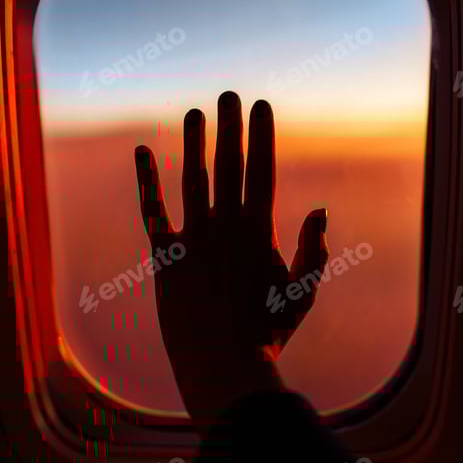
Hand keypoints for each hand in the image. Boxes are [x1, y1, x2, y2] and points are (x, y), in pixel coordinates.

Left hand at [134, 91, 328, 430]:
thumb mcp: (303, 293)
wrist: (222, 368)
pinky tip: (142, 152)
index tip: (262, 105)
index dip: (262, 134)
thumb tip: (321, 210)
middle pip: (228, 165)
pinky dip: (146, 181)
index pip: (261, 169)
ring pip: (192, 179)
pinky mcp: (165, 256)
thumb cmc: (268, 333)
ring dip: (194, 143)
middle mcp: (225, 227)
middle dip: (230, 127)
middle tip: (229, 95)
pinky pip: (153, 211)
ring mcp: (193, 240)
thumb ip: (313, 250)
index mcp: (259, 232)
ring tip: (195, 112)